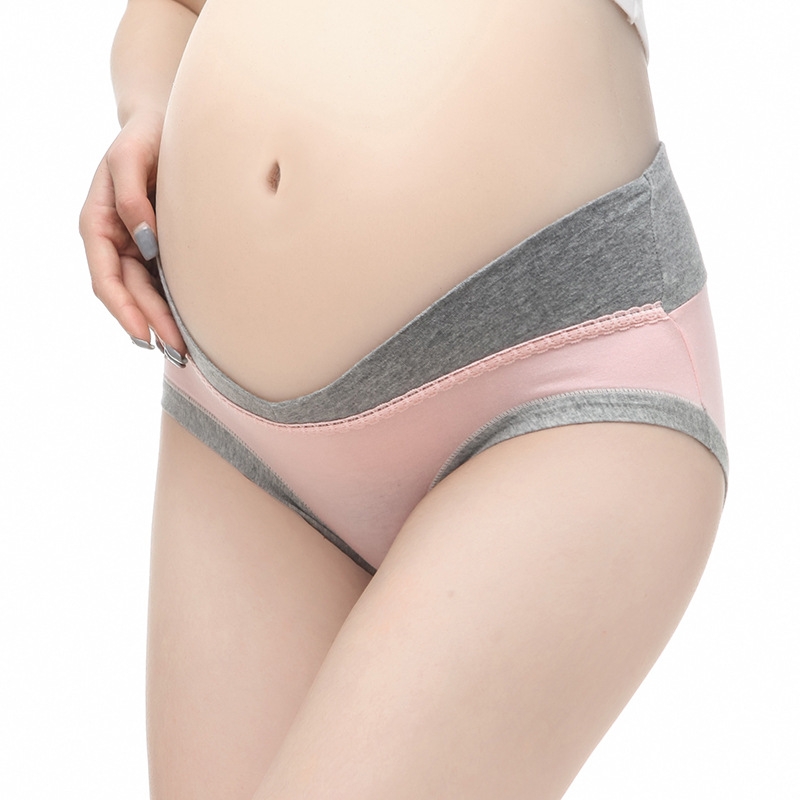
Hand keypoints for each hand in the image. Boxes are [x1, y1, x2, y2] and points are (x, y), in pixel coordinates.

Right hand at [79, 111, 184, 356]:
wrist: (165, 123)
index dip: (123, 309)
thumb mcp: (130, 155)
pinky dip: (173, 303)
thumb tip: (144, 238)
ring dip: (163, 322)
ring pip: (147, 292)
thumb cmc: (145, 135)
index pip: (105, 277)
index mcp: (98, 223)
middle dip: (153, 324)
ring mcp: (138, 245)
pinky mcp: (161, 246)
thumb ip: (132, 195)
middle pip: (131, 293)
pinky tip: (191, 324)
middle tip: (180, 352)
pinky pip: (164, 280)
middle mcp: (116, 240)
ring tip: (186, 350)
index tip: (143, 335)